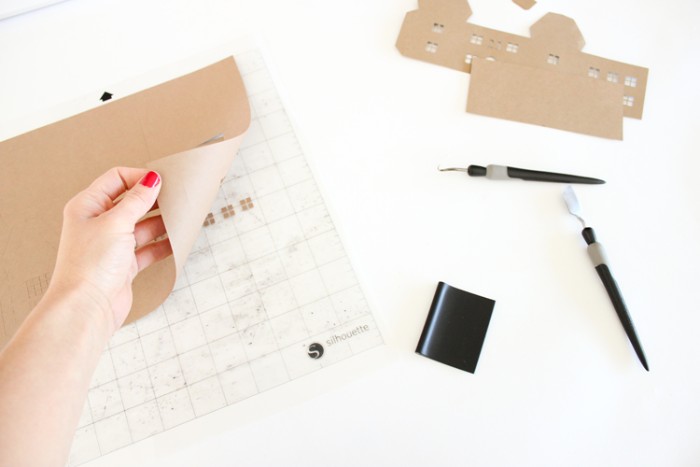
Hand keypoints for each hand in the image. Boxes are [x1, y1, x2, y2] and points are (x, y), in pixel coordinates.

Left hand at [47, 167, 172, 334]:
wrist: (87, 307)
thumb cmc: (90, 264)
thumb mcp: (116, 223)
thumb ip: (137, 200)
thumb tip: (151, 179)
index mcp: (88, 206)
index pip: (116, 179)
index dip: (139, 178)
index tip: (162, 181)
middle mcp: (98, 223)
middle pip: (131, 202)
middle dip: (154, 199)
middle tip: (176, 196)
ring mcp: (112, 245)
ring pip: (142, 226)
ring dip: (161, 222)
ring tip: (181, 218)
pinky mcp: (124, 265)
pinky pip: (148, 249)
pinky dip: (163, 245)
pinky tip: (177, 242)